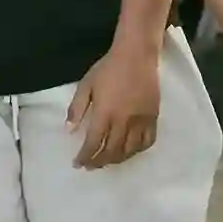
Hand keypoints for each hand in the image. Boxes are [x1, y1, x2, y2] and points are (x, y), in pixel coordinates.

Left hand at [68, 42, 161, 168]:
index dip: (85, 156)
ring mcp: (141, 121)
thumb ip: (77, 108)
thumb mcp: (86, 85)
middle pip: (111, 151)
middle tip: (90, 165)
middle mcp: (124, 121)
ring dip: (117, 159)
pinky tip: (129, 151)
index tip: (78, 163)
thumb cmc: (108, 68)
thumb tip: (69, 130)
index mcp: (105, 113)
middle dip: (99, 162)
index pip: (94, 143)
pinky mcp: (153, 117)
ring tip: (106, 161)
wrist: (136, 56)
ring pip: (130, 150)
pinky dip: (137, 151)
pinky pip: (147, 141)